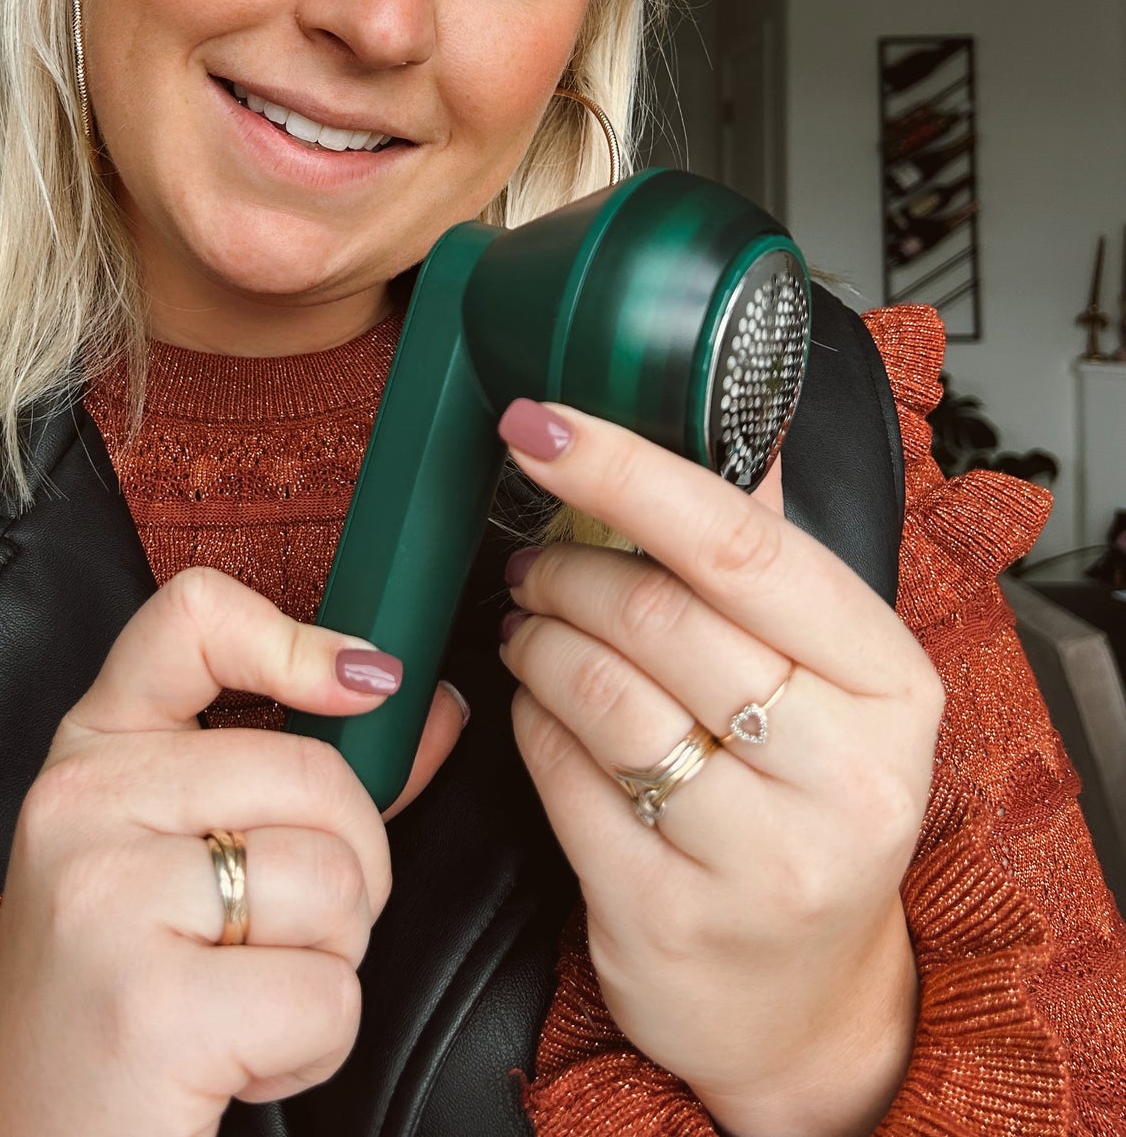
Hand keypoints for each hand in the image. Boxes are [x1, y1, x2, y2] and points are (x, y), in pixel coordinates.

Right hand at [0, 567, 465, 1136]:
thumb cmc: (126, 1001)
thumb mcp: (190, 858)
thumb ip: (307, 779)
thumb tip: (428, 709)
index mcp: (92, 751)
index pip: (192, 618)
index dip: (300, 638)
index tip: (364, 684)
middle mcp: (81, 804)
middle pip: (317, 774)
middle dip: (350, 868)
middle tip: (281, 933)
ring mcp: (106, 899)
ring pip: (335, 882)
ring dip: (330, 962)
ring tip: (247, 997)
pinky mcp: (149, 1006)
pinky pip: (326, 993)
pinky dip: (314, 1045)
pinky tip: (240, 1059)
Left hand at [496, 401, 941, 1136]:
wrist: (801, 1002)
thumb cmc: (807, 803)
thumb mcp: (832, 681)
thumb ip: (771, 554)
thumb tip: (728, 419)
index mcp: (894, 685)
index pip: (743, 546)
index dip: (627, 472)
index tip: (543, 424)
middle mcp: (844, 775)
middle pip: (657, 616)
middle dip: (566, 566)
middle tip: (533, 558)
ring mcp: (759, 859)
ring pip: (599, 692)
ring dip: (537, 637)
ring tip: (530, 625)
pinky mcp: (667, 916)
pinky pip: (559, 773)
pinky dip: (527, 717)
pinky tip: (536, 700)